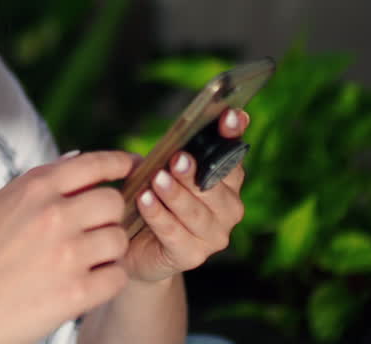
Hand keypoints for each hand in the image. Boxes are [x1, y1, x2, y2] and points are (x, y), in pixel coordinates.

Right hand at [0, 150, 136, 343]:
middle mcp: (53, 217)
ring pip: (119, 240)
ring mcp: (67, 256)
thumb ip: (39, 182)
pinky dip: (107, 280)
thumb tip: (77, 159)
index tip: (132, 166)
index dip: (119, 162)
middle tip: (93, 230)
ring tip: (85, 261)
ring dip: (108, 251)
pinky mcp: (75, 294)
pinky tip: (87, 283)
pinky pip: (117, 277)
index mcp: (35, 190)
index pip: (93, 164)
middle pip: (114, 202)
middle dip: (108, 216)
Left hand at [124, 109, 249, 282]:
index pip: (233, 154)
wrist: (136, 248)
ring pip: (196, 212)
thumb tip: (173, 144)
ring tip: (156, 180)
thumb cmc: (154, 200)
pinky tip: (144, 201)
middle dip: (194, 173)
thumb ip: (175, 155)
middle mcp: (229, 210)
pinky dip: (158, 215)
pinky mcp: (192, 256)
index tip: (229, 115)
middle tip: (177, 159)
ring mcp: (214, 236)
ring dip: (175, 195)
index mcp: (227, 183)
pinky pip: (174, 233)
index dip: (232, 134)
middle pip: (215, 187)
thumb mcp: (162, 171)